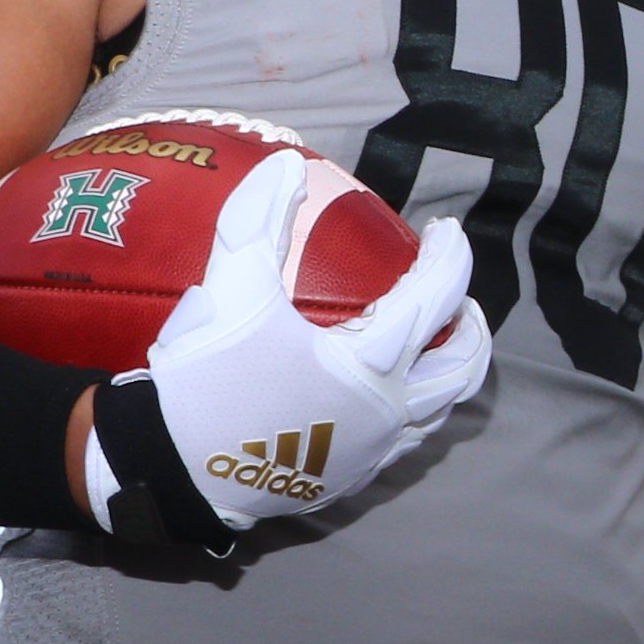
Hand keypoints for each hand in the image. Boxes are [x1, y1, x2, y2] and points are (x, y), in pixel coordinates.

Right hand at [94, 151, 489, 538]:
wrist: (173, 470)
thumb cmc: (206, 380)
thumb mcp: (229, 291)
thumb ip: (258, 221)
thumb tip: (286, 165)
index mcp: (371, 363)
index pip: (438, 297)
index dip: (451, 256)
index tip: (445, 231)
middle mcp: (388, 411)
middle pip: (464, 367)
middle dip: (471, 327)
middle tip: (457, 298)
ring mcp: (373, 451)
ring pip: (440, 409)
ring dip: (447, 369)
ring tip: (431, 341)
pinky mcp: (351, 477)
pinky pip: (404, 439)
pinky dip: (414, 405)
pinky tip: (386, 389)